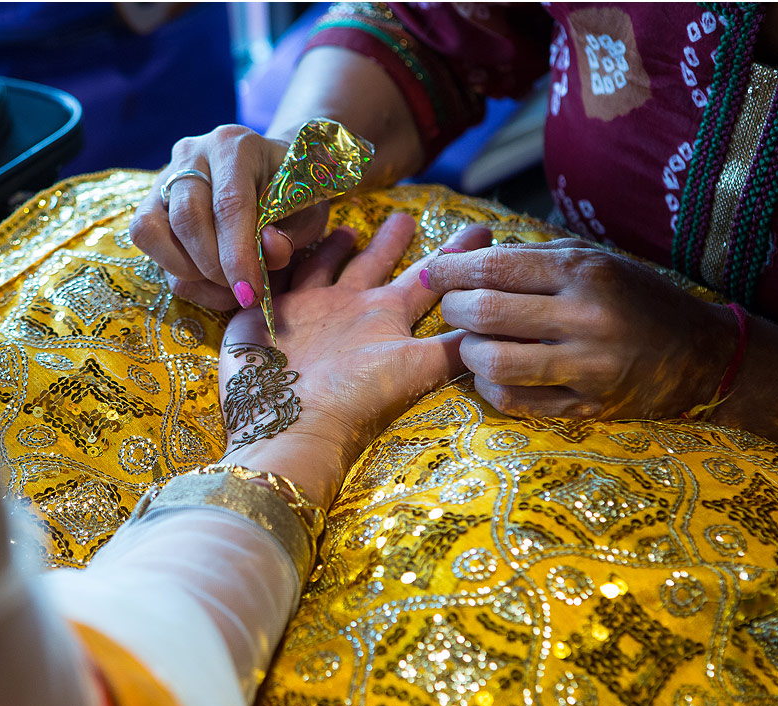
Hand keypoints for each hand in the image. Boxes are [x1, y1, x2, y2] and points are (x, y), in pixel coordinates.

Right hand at [129, 125, 330, 309]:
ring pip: (153, 232)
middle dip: (214, 267)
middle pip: (186, 217)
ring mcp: (164, 177)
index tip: (250, 292)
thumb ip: (293, 231)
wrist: (270, 172)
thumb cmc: (290, 192)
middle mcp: (192, 154)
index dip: (238, 255)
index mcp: (234, 146)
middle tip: (242, 291)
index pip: (230, 203)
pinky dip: (178, 274)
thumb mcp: (306, 210)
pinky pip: (147, 243)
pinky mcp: (150, 203)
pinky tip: (209, 283)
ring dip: (190, 273)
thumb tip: (271, 251)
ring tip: (226, 285)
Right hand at [217, 214, 489, 504]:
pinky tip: (283, 234)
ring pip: (326, 266)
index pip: (429, 279)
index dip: (455, 255)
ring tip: (348, 226)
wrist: (288, 418)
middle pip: (376, 266)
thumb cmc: (354, 394)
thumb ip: (456, 346)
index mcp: (387, 318)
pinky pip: (277, 270)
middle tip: (407, 215)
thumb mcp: (416, 366)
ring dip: (337, 246)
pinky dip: (281, 252)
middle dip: (392, 241)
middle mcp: (351, 311)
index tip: (482, 230)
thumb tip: (509, 330)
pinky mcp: (268, 308)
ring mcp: (308, 309)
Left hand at [421, 238, 737, 419]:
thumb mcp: (592, 260)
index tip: (435, 270)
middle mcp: (586, 316)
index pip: (496, 267)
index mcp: (584, 272)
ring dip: (470, 352)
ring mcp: (588, 366)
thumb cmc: (634, 298)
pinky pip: (516, 401)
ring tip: (474, 343)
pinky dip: (491, 388)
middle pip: (485, 312)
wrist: (699, 354)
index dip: (452, 269)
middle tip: (453, 307)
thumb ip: (531, 257)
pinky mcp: (588, 406)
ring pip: (495, 362)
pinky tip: (494, 374)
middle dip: (453, 308)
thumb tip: (462, 255)